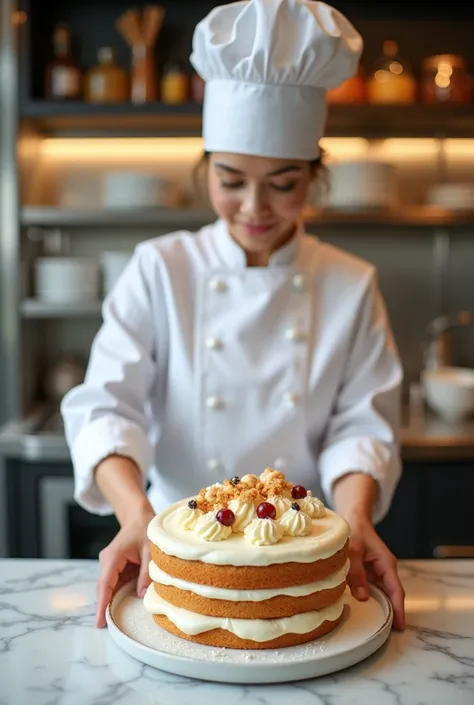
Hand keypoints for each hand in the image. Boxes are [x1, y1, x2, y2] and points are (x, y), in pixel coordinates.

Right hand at [95, 507, 154, 627]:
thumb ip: (146, 572)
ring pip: (110, 586)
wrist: (139, 516)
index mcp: (113, 556)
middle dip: (105, 606)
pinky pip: (116, 582)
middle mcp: (107, 561)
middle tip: (108, 627)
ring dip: (115, 599)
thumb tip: (142, 595)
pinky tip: (126, 600)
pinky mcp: (115, 566)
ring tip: (117, 618)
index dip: (102, 604)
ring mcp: (110, 564)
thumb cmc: (145, 528)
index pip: (105, 584)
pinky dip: (121, 591)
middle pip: (105, 588)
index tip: (99, 622)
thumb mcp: (150, 549)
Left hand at [346, 517, 405, 630]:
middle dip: (390, 614)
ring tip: (373, 628)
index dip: (399, 609)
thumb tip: (363, 597)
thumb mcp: (352, 549)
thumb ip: (356, 572)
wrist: (352, 519)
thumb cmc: (354, 530)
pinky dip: (368, 600)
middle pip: (390, 596)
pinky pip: (370, 590)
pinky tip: (361, 612)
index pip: (396, 590)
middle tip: (384, 634)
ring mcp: (376, 574)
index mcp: (386, 564)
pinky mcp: (368, 575)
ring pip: (380, 595)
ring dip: (379, 608)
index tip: (400, 627)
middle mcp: (384, 571)